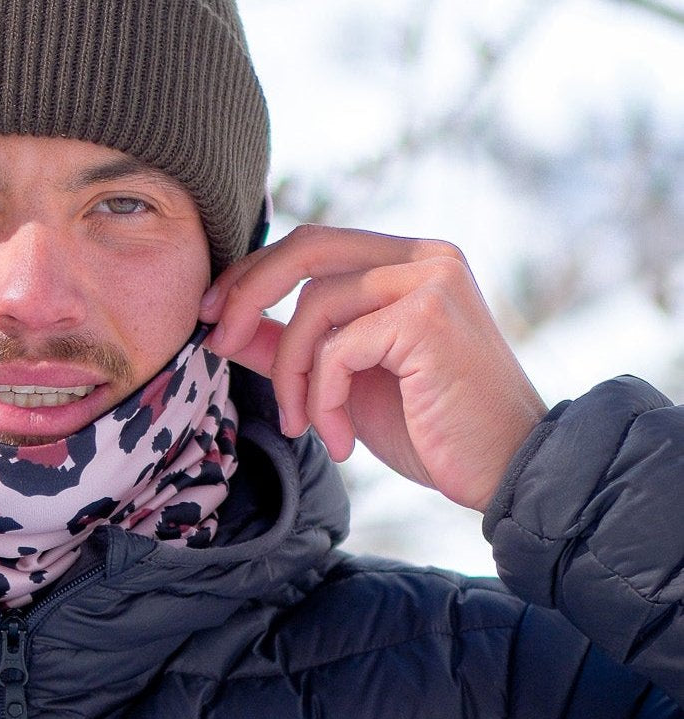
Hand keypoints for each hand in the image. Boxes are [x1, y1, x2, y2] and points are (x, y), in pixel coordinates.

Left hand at [199, 225, 546, 511]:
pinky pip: (337, 348)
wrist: (505, 473)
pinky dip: (321, 398)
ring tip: (303, 426)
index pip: (312, 244)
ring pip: (314, 305)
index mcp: (407, 261)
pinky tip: (341, 439)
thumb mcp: (345, 380)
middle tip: (217, 342)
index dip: (252, 275)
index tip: (212, 316)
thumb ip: (293, 345)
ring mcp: (432, 280)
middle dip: (247, 295)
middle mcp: (425, 257)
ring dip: (291, 374)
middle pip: (306, 249)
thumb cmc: (431, 428)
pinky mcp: (429, 316)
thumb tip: (229, 324)